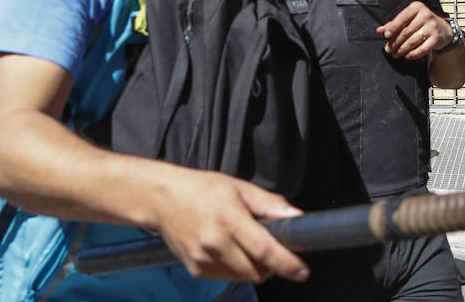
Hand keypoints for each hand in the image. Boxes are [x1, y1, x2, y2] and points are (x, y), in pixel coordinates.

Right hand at [154, 169, 307, 283]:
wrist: (162, 198)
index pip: (264, 250)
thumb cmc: (201, 189)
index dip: (287, 263)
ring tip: (248, 246)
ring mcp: (203, 258)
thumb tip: (296, 216)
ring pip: (243, 277)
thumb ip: (269, 205)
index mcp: (230, 219)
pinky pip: (226, 277)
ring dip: (254, 269)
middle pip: (256, 270)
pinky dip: (236, 269)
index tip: (301, 270)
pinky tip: (230, 250)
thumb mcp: (239, 188)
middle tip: (272, 250)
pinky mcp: (196, 269)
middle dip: (272, 265)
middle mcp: (215, 242)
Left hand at [376, 1, 450, 59]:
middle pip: (406, 31)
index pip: (402, 18)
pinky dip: (414, 54)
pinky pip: (423, 48)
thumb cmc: (421, 23)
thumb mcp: (408, 20)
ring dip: (402, 49)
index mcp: (416, 7)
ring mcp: (432, 26)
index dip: (393, 27)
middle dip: (395, 42)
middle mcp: (425, 15)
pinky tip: (407, 56)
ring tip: (395, 54)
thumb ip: (394, 24)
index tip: (386, 36)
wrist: (443, 29)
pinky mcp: (436, 38)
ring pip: (413, 41)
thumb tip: (379, 31)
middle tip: (389, 50)